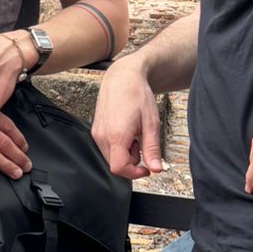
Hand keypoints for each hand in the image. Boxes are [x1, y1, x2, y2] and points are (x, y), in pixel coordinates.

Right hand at [91, 59, 164, 180]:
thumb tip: (156, 169)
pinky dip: (118, 145)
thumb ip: (152, 149)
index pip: (119, 168)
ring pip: (111, 156)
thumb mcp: (151, 124)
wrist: (123, 78)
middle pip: (115, 164)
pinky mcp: (96, 130)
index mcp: (116, 135)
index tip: (146, 170)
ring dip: (125, 153)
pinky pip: (107, 147)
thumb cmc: (136, 95)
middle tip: (141, 143)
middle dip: (131, 160)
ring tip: (134, 134)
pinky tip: (126, 131)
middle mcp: (102, 136)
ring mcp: (97, 133)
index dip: (134, 173)